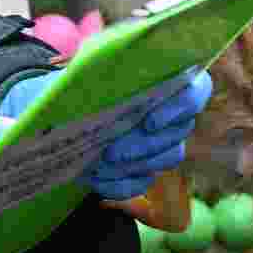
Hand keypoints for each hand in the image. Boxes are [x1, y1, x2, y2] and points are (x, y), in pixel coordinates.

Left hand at [0, 69, 213, 200]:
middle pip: (179, 131)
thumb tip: (100, 75)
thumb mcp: (81, 69)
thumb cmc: (74, 83)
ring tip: (97, 164)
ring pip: (167, 158)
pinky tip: (95, 179)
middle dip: (144, 144)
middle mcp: (169, 109)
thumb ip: (94, 70)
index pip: (197, 88)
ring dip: (133, 163)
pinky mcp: (144, 167)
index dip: (182, 105)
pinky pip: (143, 182)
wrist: (55, 109)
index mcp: (163, 77)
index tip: (150, 120)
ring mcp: (160, 141)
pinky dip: (120, 184)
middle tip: (110, 151)